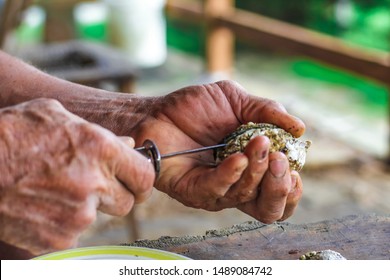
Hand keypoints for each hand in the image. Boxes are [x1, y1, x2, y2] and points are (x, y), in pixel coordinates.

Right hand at [0, 99, 154, 255]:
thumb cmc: (11, 134)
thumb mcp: (56, 115)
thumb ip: (99, 132)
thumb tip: (127, 146)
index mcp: (101, 150)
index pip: (145, 176)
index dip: (140, 180)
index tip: (134, 182)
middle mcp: (95, 184)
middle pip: (127, 203)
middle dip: (114, 196)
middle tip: (91, 186)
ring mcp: (77, 215)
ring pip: (97, 218)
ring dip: (83, 208)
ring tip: (54, 191)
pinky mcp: (59, 239)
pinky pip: (72, 233)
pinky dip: (61, 224)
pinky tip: (41, 206)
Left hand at [132, 80, 304, 222]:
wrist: (158, 110)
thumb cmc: (196, 108)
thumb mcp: (237, 101)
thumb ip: (267, 112)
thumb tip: (300, 129)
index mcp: (251, 168)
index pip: (279, 192)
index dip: (292, 188)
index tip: (294, 166)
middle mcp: (236, 185)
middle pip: (268, 208)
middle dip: (279, 187)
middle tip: (278, 159)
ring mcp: (215, 190)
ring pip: (245, 197)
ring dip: (257, 171)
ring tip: (257, 143)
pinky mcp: (192, 191)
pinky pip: (216, 190)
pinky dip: (231, 174)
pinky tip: (237, 157)